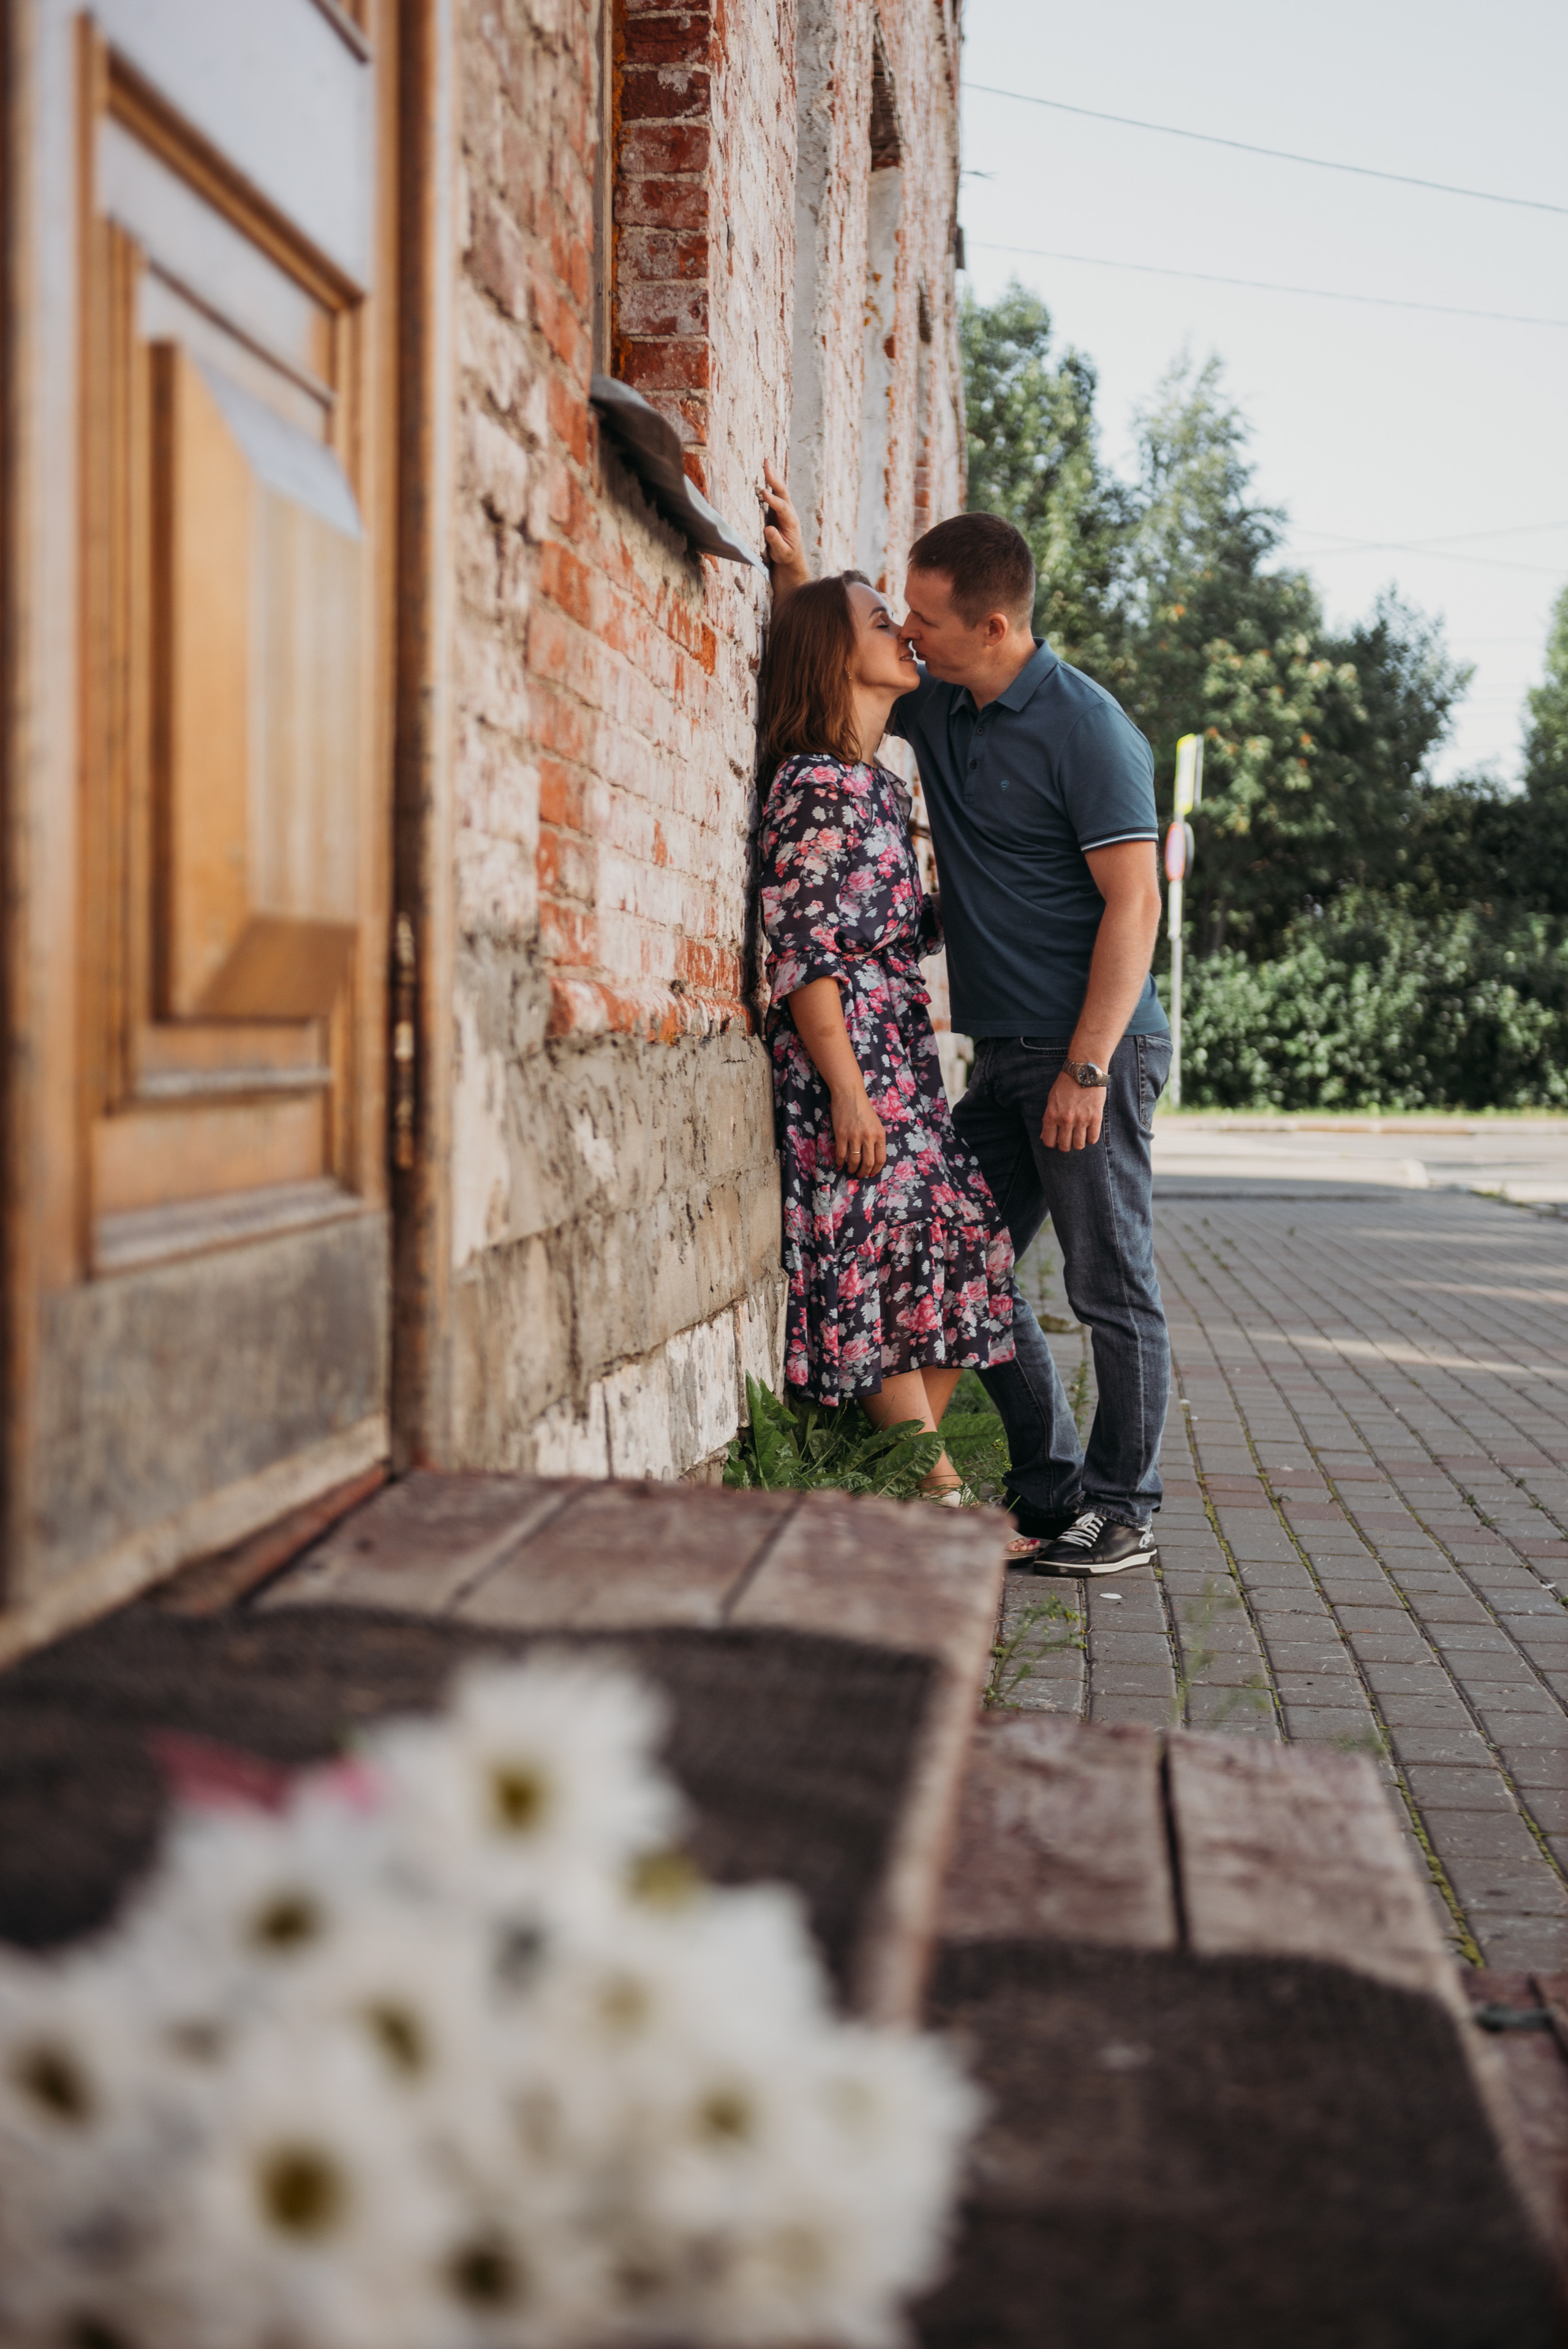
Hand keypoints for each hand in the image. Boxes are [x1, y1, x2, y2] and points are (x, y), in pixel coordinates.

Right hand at [762, 460, 809, 591]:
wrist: (791, 555)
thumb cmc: (786, 555)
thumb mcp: (782, 553)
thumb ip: (776, 542)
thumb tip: (768, 529)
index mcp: (791, 523)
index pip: (783, 508)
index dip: (773, 500)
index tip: (763, 492)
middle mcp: (789, 513)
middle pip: (783, 493)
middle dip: (775, 479)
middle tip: (766, 465)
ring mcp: (784, 509)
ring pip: (780, 490)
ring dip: (773, 476)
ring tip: (766, 462)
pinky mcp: (778, 509)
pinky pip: (775, 492)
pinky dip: (771, 481)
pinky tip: (766, 470)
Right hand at [831, 1087, 886, 1178]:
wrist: (849, 1094)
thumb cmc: (863, 1108)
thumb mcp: (876, 1123)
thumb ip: (876, 1138)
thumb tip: (872, 1156)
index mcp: (880, 1135)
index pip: (881, 1159)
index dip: (876, 1169)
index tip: (871, 1173)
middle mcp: (869, 1137)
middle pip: (868, 1163)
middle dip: (864, 1172)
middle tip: (860, 1174)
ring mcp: (854, 1137)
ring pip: (854, 1161)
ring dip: (853, 1169)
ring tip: (851, 1170)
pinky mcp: (841, 1135)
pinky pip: (841, 1154)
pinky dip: (840, 1162)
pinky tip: (840, 1163)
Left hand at [1040, 1071, 1104, 1151]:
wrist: (1084, 1070)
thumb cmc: (1066, 1084)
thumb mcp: (1051, 1100)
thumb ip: (1048, 1119)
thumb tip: (1044, 1137)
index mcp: (1052, 1115)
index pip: (1049, 1142)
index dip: (1053, 1143)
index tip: (1057, 1138)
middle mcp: (1065, 1120)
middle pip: (1064, 1146)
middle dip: (1066, 1144)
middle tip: (1069, 1137)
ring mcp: (1081, 1120)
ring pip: (1079, 1145)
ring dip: (1079, 1142)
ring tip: (1080, 1134)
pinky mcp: (1095, 1118)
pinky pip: (1093, 1139)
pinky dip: (1090, 1138)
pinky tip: (1089, 1131)